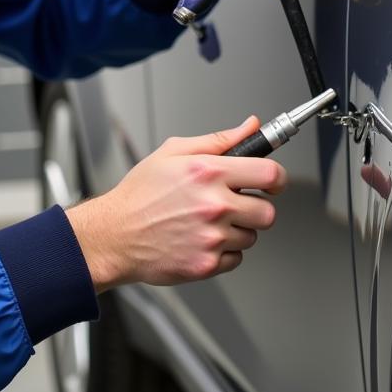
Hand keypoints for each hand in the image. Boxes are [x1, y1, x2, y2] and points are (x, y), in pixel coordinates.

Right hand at [65, 116, 287, 291]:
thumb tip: (250, 127)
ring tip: (208, 221)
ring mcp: (212, 237)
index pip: (270, 174)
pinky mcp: (206, 264)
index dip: (276, 178)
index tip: (272, 182)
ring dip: (237, 230)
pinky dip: (224, 251)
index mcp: (209, 173)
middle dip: (255, 206)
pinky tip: (201, 239)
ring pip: (251, 236)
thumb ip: (219, 140)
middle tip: (234, 203)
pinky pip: (236, 258)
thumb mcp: (174, 152)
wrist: (115, 235)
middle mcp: (214, 205)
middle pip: (267, 212)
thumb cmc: (140, 194)